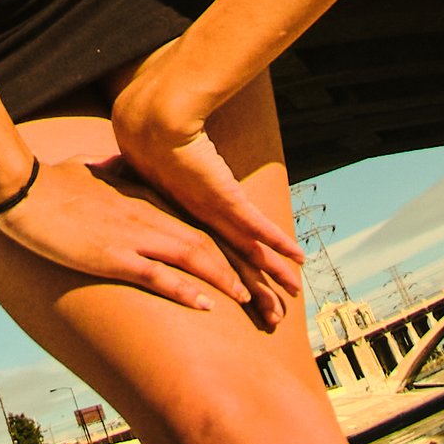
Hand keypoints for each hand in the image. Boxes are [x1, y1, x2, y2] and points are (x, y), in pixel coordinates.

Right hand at [0, 156, 259, 311]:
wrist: (22, 188)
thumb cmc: (52, 182)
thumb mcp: (92, 172)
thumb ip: (111, 172)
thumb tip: (113, 164)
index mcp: (144, 200)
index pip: (196, 223)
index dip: (226, 244)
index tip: (248, 261)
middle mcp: (147, 217)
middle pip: (205, 242)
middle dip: (239, 266)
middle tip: (262, 286)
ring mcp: (131, 236)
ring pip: (191, 257)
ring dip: (223, 279)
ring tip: (249, 298)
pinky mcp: (113, 256)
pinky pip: (158, 275)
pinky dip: (185, 290)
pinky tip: (206, 304)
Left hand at [111, 53, 304, 330]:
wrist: (148, 123)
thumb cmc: (145, 137)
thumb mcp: (154, 162)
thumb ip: (159, 172)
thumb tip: (148, 168)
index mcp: (188, 216)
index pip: (217, 254)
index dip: (233, 278)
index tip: (246, 300)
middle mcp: (204, 220)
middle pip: (237, 264)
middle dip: (258, 292)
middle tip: (275, 319)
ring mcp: (216, 211)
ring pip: (251, 250)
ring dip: (274, 272)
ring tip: (294, 294)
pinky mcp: (226, 197)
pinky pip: (258, 224)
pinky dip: (278, 241)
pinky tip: (297, 257)